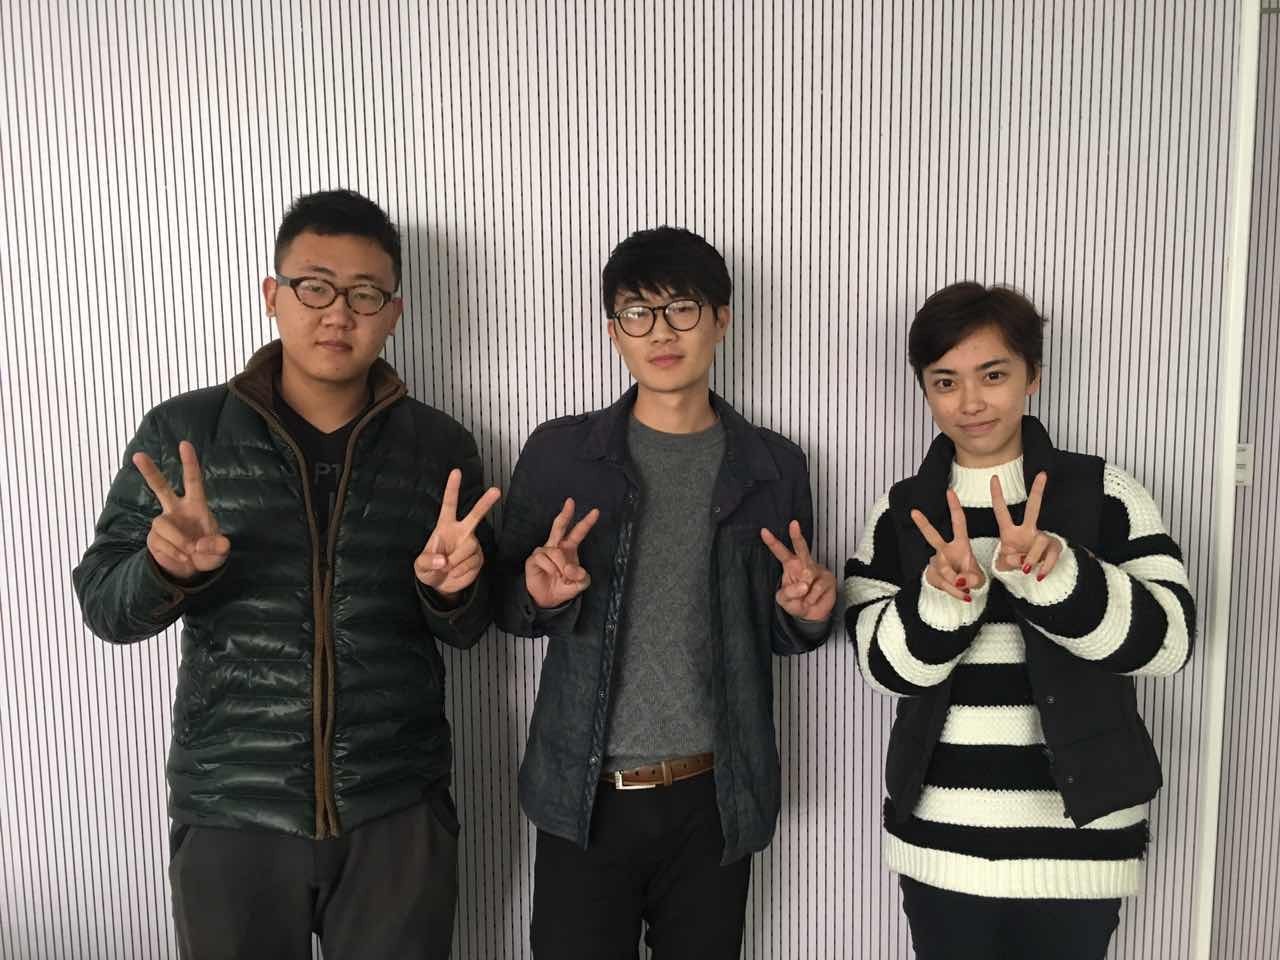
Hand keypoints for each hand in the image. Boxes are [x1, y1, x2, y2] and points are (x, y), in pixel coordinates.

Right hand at [134, 440, 230, 581]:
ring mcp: (163, 523)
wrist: (192, 569)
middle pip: (160, 487)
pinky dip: (174, 553)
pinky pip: (160, 543)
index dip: (189, 463)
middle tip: (138, 455)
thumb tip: (200, 544)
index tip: (184, 444)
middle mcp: (176, 510)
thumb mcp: (220, 552)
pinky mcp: (153, 538)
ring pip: (161, 524)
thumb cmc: (208, 553)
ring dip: (178, 540)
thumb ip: (217, 547)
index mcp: (195, 505)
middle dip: (149, 471)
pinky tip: (183, 558)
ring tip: (190, 552)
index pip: (193, 480)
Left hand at [415, 469, 501, 596]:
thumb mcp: (420, 566)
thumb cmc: (429, 568)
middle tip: (496, 490)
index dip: (452, 488)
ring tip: (448, 568)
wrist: (442, 585)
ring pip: (469, 548)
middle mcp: (461, 531)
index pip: (449, 505)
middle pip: (475, 515)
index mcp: (445, 527)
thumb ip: (428, 561)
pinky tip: (456, 571)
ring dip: (455, 562)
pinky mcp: (479, 558)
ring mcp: (472, 544)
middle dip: (486, 503)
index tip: (456, 472)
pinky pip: (472, 563)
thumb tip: (443, 560)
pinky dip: (461, 571)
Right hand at [525, 498, 599, 608]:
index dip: (587, 522)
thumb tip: (571, 568)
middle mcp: (557, 546)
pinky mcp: (534, 558)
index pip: (578, 532)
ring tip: (561, 576)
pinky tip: (551, 574)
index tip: (596, 512)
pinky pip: (545, 560)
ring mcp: (544, 551)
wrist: (548, 599)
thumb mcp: (580, 583)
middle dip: (565, 514)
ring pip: (556, 553)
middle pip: (560, 526)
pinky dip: (551, 569)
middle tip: (570, 502)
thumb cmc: (564, 586)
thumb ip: (581, 576)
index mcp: (569, 548)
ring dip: (561, 567)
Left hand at [760, 520, 836, 621]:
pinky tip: (811, 600)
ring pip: (808, 575)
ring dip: (804, 592)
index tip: (764, 531)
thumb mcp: (784, 600)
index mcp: (790, 566)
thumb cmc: (797, 602)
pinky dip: (811, 598)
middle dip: (796, 536)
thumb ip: (788, 593)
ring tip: (804, 599)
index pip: (780, 552)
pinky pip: (816, 588)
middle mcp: (803, 564)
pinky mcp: (828, 578)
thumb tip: (804, 585)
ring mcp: (817, 570)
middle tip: (793, 524)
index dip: (772, 542)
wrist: (813, 613)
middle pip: (801, 548)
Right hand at [910, 489, 984, 602]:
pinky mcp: (932, 576)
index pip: (958, 523)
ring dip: (957, 582)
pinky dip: (955, 592)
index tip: (949, 491)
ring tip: (967, 591)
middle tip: (914, 512)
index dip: (954, 507)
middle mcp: (945, 550)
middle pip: (932, 536)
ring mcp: (936, 563)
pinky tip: (963, 596)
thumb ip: (973, 577)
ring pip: (943, 569)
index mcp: (961, 544)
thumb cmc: (971, 578)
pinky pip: (943, 583)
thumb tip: (963, 581)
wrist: (961, 593)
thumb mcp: (978, 578)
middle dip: (923, 524)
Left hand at [991, 472, 1060, 579]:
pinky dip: (1045, 567)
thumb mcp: (1003, 565)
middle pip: (1033, 508)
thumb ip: (1007, 561)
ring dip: (1032, 557)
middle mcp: (1027, 531)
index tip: (994, 477)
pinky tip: (1040, 574)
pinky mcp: (1054, 549)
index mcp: (1009, 532)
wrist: (1029, 578)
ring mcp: (1042, 538)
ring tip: (1026, 570)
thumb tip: (1019, 560)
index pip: (1001, 511)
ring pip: (1041, 540)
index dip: (997, 496)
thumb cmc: (1013, 566)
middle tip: (1042, 475)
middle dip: (1037, 491)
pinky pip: (1051, 555)